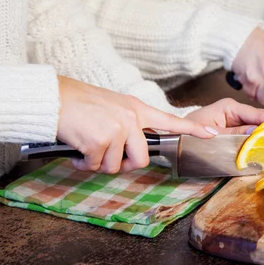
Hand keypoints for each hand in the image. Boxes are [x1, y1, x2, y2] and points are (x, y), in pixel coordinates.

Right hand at [56, 76, 214, 173]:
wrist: (52, 98)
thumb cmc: (77, 103)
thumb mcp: (110, 107)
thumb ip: (126, 125)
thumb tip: (129, 151)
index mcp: (135, 109)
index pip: (169, 121)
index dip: (191, 129)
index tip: (211, 134)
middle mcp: (130, 118)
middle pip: (141, 159)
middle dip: (123, 165)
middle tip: (106, 157)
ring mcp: (117, 129)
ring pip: (115, 166)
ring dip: (98, 163)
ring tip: (86, 146)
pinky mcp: (101, 141)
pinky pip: (96, 166)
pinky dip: (83, 163)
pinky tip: (76, 149)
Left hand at [184, 98, 263, 133]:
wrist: (175, 137)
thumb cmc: (188, 134)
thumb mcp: (211, 135)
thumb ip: (234, 134)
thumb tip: (257, 132)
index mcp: (230, 107)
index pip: (258, 113)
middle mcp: (236, 112)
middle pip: (262, 119)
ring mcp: (236, 121)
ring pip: (258, 128)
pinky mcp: (235, 131)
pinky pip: (251, 135)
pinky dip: (261, 141)